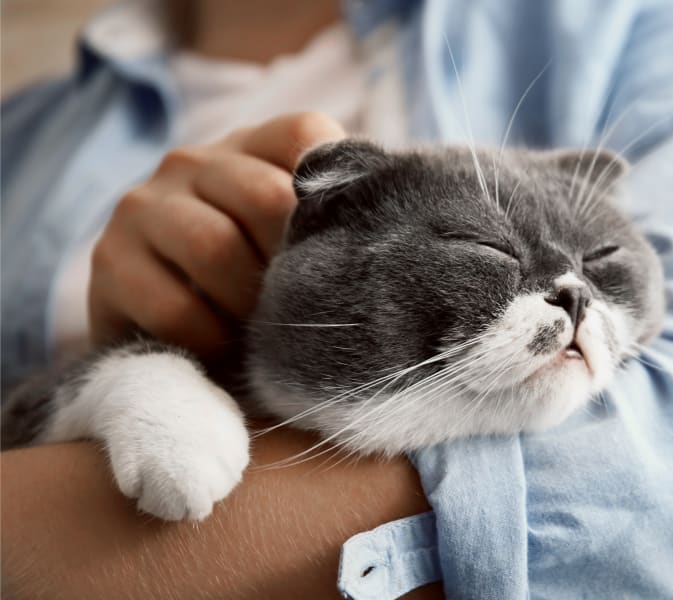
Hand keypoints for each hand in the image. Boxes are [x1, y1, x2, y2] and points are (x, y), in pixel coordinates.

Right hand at [89, 112, 345, 355]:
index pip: (304, 134)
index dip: (334, 193)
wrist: (165, 333)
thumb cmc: (253, 284)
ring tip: (269, 336)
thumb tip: (391, 238)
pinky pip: (174, 305)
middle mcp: (191, 162)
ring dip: (252, 305)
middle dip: (296, 265)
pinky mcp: (110, 263)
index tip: (346, 249)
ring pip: (215, 247)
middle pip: (265, 195)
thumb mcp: (295, 243)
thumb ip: (335, 222)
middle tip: (310, 309)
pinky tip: (225, 353)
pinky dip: (212, 339)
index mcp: (249, 146)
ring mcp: (143, 206)